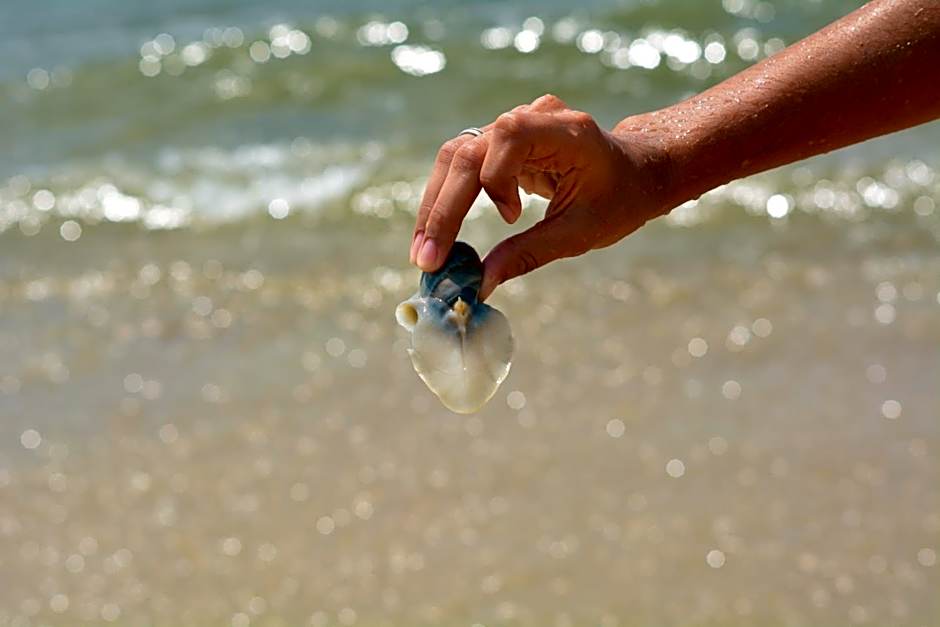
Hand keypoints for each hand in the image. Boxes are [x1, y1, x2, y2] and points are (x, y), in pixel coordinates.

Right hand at [410, 94, 673, 299]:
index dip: (496, 179)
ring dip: (436, 205)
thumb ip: (529, 254)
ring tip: (425, 251)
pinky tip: (442, 235)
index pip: (508, 137)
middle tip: (426, 259)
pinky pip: (463, 163)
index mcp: (564, 131)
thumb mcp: (580, 233)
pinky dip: (449, 199)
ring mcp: (514, 124)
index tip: (511, 219)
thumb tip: (479, 285)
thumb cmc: (618, 200)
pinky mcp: (501, 140)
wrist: (637, 172)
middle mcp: (533, 116)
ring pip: (455, 156)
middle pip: (468, 151)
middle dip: (443, 208)